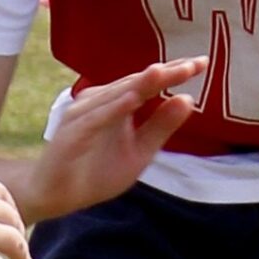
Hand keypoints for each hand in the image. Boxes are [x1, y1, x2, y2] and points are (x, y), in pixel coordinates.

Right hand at [27, 57, 206, 219]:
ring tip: (163, 72)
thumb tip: (188, 99)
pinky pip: (95, 119)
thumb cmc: (96, 170)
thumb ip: (161, 126)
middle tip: (193, 64)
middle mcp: (101, 103)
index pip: (150, 84)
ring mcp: (84, 116)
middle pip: (136, 83)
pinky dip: (113, 109)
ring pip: (116, 96)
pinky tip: (132, 100)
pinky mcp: (72, 134)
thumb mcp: (139, 151)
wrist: (55, 195)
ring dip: (139, 83)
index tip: (202, 63)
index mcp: (119, 104)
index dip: (175, 73)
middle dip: (164, 73)